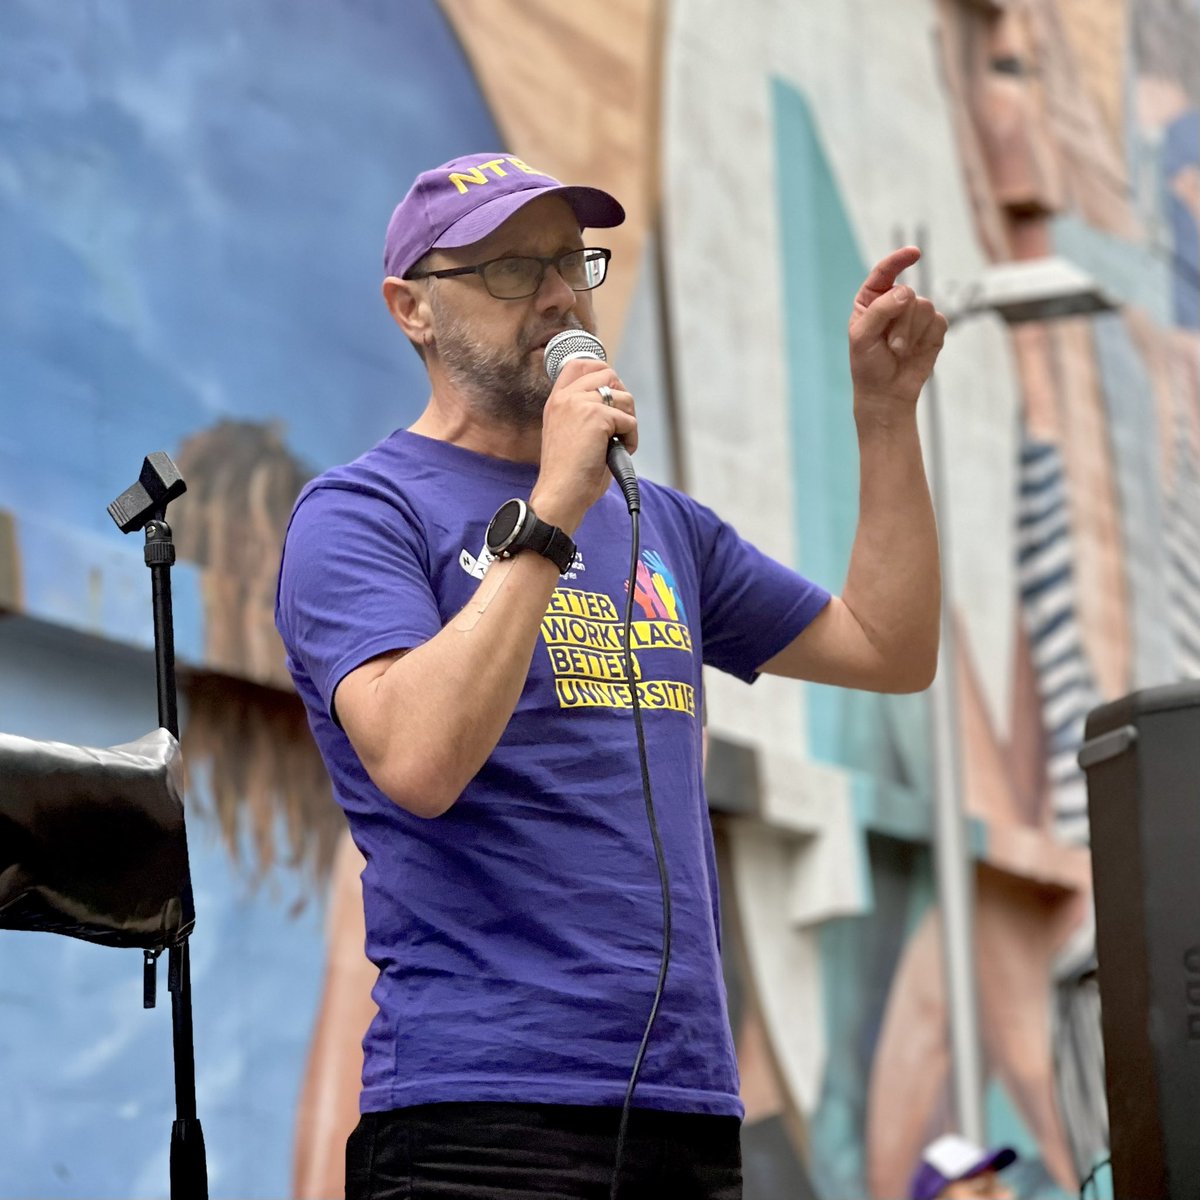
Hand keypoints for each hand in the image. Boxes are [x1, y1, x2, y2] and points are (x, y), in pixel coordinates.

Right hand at [531, 356, 636, 532]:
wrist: (560, 494)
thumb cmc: (568, 475)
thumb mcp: (570, 434)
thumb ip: (585, 412)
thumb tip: (617, 400)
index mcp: (557, 401)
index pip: (579, 364)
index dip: (601, 372)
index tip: (611, 393)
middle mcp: (566, 397)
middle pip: (608, 374)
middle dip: (621, 399)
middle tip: (618, 426)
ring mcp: (580, 404)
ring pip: (624, 397)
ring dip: (628, 423)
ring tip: (616, 445)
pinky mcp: (597, 417)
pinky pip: (629, 420)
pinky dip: (631, 440)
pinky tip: (616, 453)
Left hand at [848, 247, 947, 416]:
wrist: (887, 393)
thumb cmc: (868, 365)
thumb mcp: (862, 337)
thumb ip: (879, 311)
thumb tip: (904, 292)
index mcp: (871, 299)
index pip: (885, 272)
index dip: (898, 260)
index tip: (913, 254)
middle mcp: (895, 302)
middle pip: (908, 294)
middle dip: (900, 323)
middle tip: (890, 346)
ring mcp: (915, 314)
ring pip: (925, 307)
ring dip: (911, 334)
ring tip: (899, 351)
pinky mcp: (933, 328)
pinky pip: (938, 321)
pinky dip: (927, 338)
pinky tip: (915, 351)